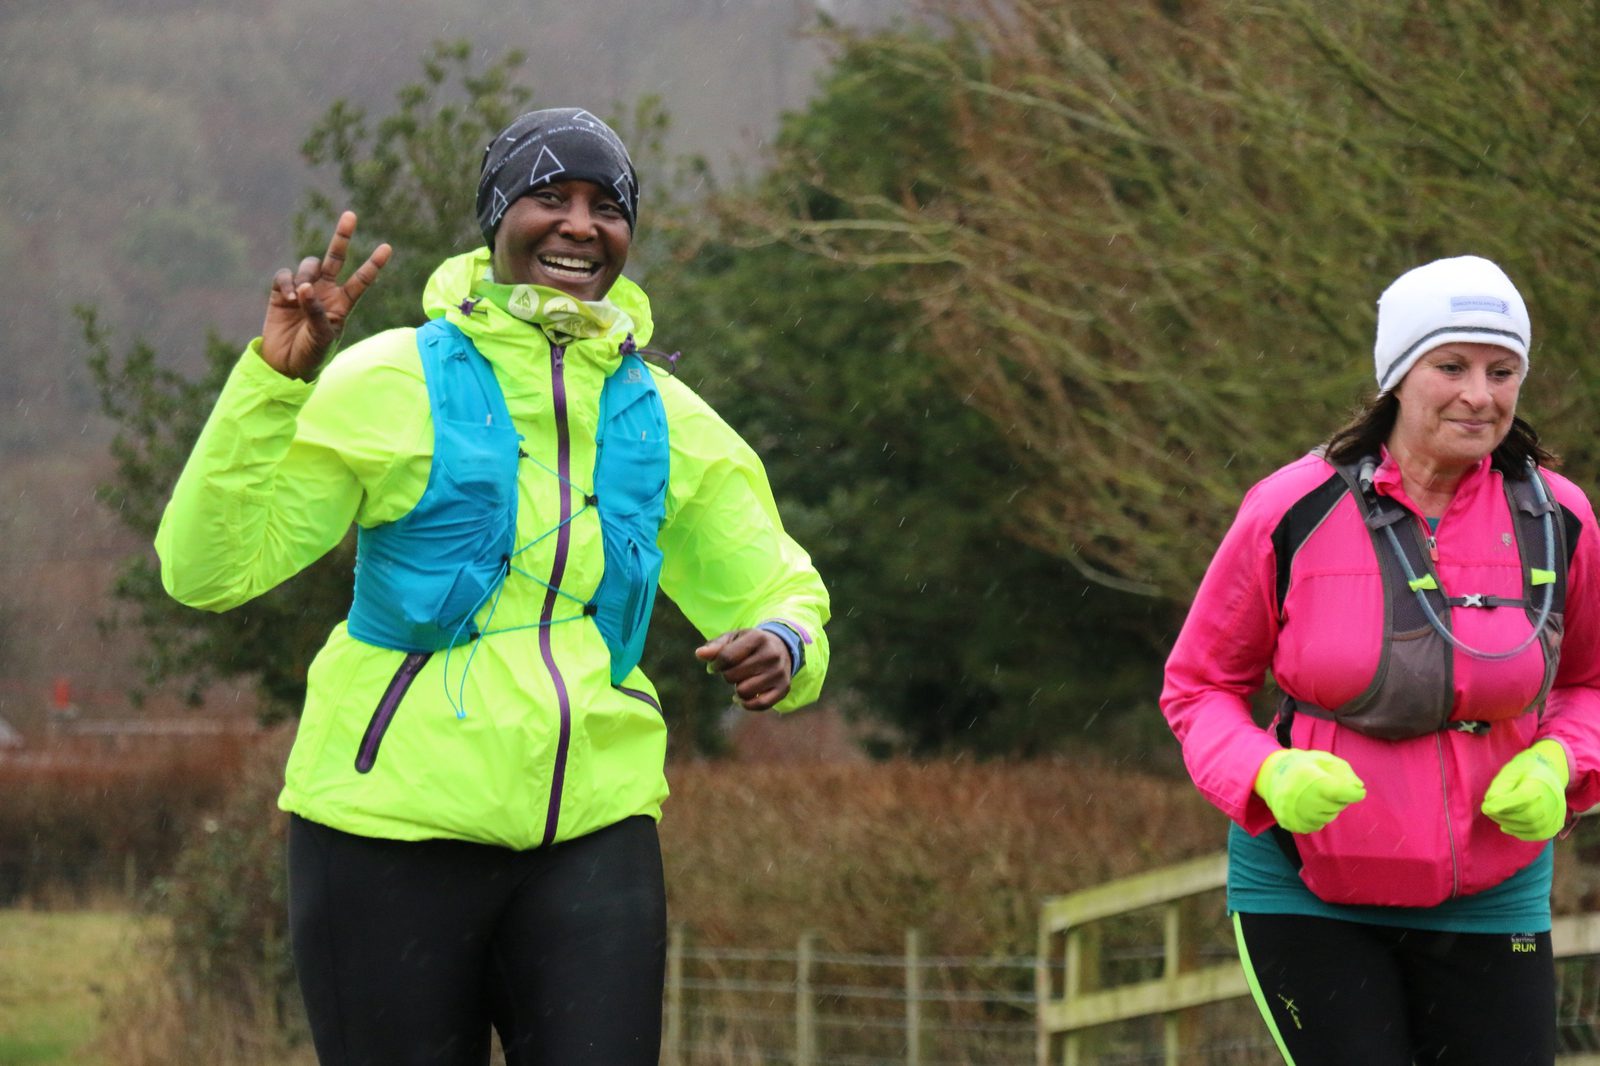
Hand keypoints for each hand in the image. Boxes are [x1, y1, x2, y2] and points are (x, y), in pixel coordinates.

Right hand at [261, 211, 390, 380]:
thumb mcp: (322, 337)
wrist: (285, 365)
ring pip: (309, 265)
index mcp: (343, 304)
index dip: (373, 264)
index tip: (387, 248)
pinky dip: (285, 283)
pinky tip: (287, 298)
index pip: (362, 280)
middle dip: (342, 237)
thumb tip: (305, 286)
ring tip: (298, 297)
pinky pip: (284, 275)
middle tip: (351, 215)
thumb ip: (316, 311)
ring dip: (304, 275)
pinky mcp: (280, 293)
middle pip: (336, 258)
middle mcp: (326, 292)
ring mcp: (304, 290)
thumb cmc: (312, 355)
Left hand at [695, 628, 790, 711]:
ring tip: (742, 680)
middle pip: (732, 676)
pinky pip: (760, 705)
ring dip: (737, 689)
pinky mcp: (784, 688)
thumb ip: (715, 647)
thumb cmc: (749, 644)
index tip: (716, 665)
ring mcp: (779, 672)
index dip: (715, 665)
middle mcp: (771, 655)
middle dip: (728, 675)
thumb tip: (699, 654)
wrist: (781, 647)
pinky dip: (747, 704)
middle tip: (734, 670)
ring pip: (744, 692)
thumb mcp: (733, 639)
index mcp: (757, 638)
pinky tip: (743, 697)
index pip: (726, 658)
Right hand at [1254, 749, 1366, 833]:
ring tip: (1315, 795)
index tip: (1358, 792)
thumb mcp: (1323, 759)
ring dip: (1328, 808)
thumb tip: (1359, 789)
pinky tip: (1308, 805)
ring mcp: (1296, 813)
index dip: (1354, 793)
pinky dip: (1317, 817)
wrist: (1270, 775)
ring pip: (1329, 817)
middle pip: (1338, 806)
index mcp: (1311, 778)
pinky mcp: (1292, 824)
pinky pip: (1317, 825)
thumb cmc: (1302, 765)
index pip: (1341, 792)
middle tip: (1327, 788)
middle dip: (1339, 798)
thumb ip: (1344, 771)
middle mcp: (1302, 798)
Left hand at [1483, 739, 1568, 841]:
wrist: (1550, 775)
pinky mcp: (1551, 829)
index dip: (1499, 805)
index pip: (1521, 800)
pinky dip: (1515, 831)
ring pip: (1525, 828)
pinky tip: (1508, 823)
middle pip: (1522, 816)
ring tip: (1499, 814)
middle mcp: (1551, 804)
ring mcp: (1553, 818)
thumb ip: (1500, 785)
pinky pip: (1530, 835)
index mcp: (1541, 786)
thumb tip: (1490, 803)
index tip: (1485, 807)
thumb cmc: (1526, 771)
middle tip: (1490, 809)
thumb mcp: (1511, 770)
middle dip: (1500, 815)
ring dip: (1506, 823)